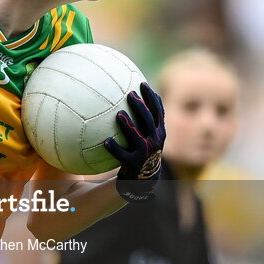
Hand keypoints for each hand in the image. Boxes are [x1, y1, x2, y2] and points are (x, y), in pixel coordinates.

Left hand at [104, 82, 165, 201]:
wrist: (144, 179)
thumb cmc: (143, 152)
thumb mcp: (149, 136)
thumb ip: (145, 121)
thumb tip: (134, 97)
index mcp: (158, 132)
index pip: (157, 111)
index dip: (151, 97)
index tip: (143, 84)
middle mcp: (154, 141)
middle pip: (148, 120)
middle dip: (140, 106)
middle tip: (130, 94)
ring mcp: (145, 152)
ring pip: (137, 137)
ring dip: (128, 125)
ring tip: (118, 115)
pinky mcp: (134, 163)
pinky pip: (122, 155)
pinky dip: (115, 148)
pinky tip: (105, 141)